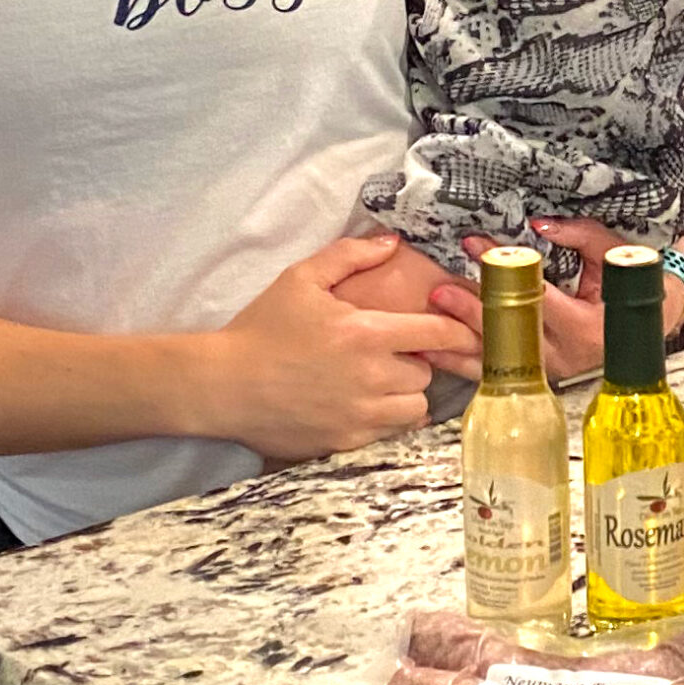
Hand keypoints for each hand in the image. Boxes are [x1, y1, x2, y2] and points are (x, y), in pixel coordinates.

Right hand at [203, 233, 480, 458]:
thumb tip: (391, 242)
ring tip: (381, 382)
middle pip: (427, 373)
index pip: (439, 334)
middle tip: (390, 354)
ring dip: (405, 394)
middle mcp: (371, 377)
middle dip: (416, 362)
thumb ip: (349, 255)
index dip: (458, 331)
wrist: (222, 385)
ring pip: (415, 408)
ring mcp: (360, 415)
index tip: (461, 331)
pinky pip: (389, 433)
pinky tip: (362, 405)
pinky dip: (385, 420)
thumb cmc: (261, 328)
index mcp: (366, 334)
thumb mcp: (300, 279)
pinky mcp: (345, 442)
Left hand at [425, 217, 683, 379]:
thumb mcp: (620, 256)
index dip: (505, 270)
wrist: (652, 327)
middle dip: (472, 312)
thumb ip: (582, 237)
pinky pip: (496, 374)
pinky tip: (435, 353)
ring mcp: (551, 375)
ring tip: (423, 330)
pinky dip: (463, 364)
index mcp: (589, 328)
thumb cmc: (639, 287)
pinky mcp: (539, 381)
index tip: (475, 245)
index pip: (537, 295)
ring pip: (498, 362)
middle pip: (511, 334)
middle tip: (439, 292)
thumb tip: (539, 225)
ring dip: (458, 345)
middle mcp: (567, 358)